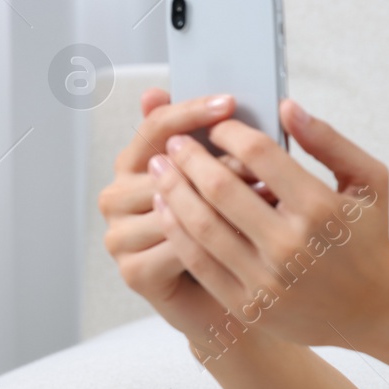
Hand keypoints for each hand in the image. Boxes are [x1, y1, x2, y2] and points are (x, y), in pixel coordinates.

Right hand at [101, 89, 273, 342]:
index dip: (192, 112)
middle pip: (167, 166)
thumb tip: (213, 94)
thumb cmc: (235, 230)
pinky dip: (215, 240)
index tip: (231, 102)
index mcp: (136, 163)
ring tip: (269, 195)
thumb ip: (214, 136)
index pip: (156, 126)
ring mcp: (120, 235)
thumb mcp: (228, 176)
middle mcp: (118, 195)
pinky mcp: (134, 272)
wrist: (238, 295)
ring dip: (223, 201)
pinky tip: (251, 234)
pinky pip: (175, 247)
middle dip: (219, 162)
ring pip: (173, 207)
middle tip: (264, 159)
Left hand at [148, 98, 388, 350]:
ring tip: (161, 169)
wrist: (374, 307)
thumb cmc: (368, 236)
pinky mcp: (249, 305)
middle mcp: (291, 245)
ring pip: (201, 225)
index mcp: (321, 209)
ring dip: (172, 191)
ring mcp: (267, 279)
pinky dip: (176, 230)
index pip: (259, 154)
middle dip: (189, 157)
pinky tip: (166, 209)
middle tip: (175, 142)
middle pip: (220, 188)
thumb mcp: (370, 181)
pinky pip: (198, 262)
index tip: (217, 126)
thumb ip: (330, 141)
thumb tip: (286, 107)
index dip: (230, 132)